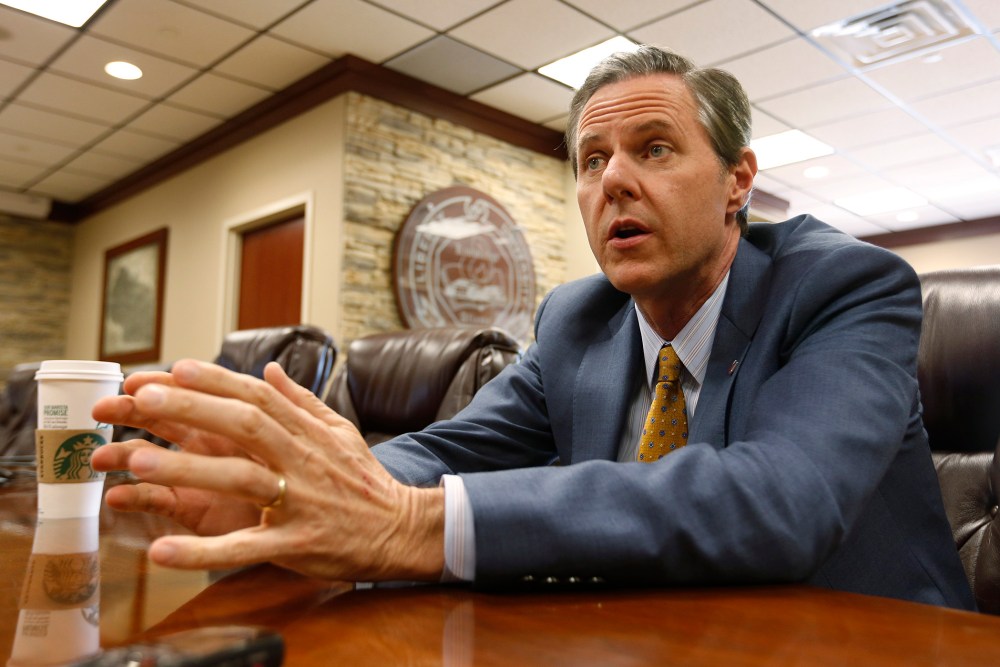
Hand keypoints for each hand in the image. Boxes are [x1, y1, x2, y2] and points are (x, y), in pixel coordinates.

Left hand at [91, 360, 444, 581]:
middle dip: (193, 409)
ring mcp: (298, 502)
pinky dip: (203, 552)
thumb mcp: (340, 431)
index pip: (258, 397)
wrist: (400, 530)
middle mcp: (301, 460)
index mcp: (308, 433)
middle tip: (142, 399)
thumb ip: (300, 401)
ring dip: (189, 469)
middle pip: (244, 426)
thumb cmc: (363, 481)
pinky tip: (162, 552)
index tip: (175, 368)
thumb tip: (267, 369)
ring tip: (137, 462)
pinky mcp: (295, 544)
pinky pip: (246, 547)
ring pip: (241, 479)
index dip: (217, 381)